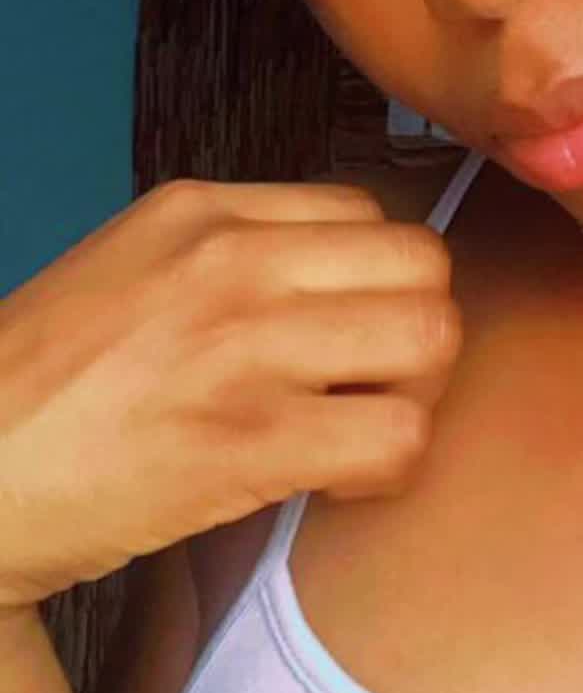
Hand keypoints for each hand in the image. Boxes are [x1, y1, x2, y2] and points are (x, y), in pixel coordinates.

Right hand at [0, 179, 461, 609]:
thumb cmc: (42, 386)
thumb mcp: (130, 268)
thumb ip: (230, 255)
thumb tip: (337, 282)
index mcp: (201, 211)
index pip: (368, 212)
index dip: (376, 281)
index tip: (347, 331)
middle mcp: (232, 262)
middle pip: (423, 264)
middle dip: (417, 330)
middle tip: (373, 382)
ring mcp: (243, 349)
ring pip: (431, 341)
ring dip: (414, 395)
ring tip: (357, 428)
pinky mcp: (249, 443)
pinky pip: (397, 438)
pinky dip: (388, 468)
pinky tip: (335, 480)